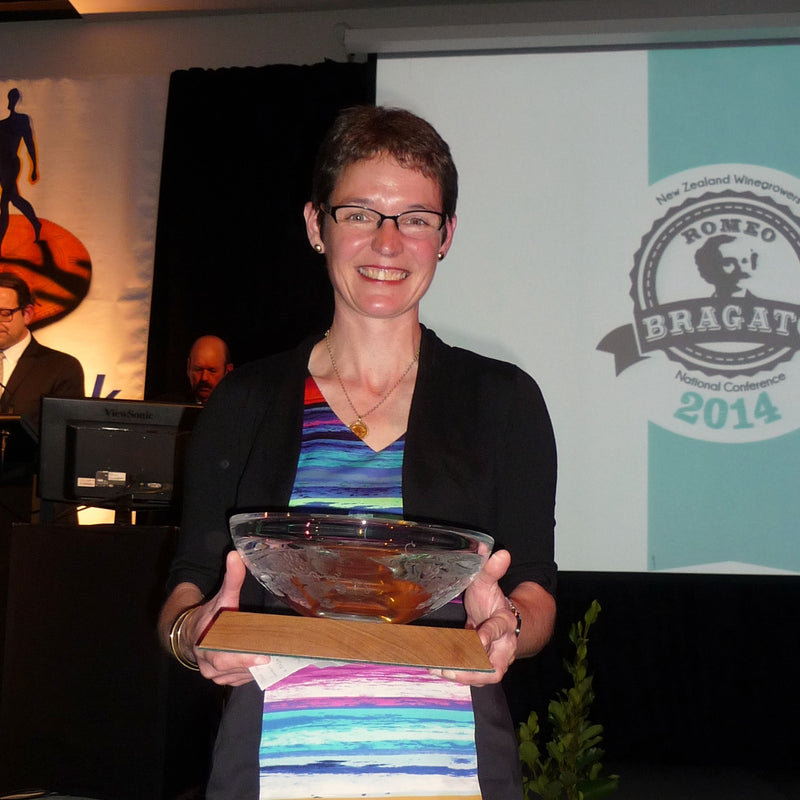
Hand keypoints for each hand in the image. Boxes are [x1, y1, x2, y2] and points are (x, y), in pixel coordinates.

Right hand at [183, 551, 270, 685]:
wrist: (191, 634)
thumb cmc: (210, 615)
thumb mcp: (221, 597)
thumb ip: (231, 579)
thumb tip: (235, 555)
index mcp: (206, 646)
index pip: (225, 657)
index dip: (243, 658)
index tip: (263, 656)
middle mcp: (210, 666)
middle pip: (239, 669)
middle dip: (259, 661)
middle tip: (281, 652)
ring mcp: (218, 676)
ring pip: (244, 676)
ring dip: (260, 667)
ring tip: (280, 654)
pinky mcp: (226, 680)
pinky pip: (244, 679)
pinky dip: (257, 671)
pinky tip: (269, 660)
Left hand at [429, 548, 518, 686]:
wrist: (501, 620)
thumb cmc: (491, 601)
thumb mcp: (487, 583)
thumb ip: (491, 570)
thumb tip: (500, 552)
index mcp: (506, 622)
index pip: (499, 629)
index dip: (488, 635)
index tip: (476, 638)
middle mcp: (504, 646)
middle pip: (496, 667)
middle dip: (474, 670)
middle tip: (450, 667)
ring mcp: (496, 660)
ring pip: (484, 676)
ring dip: (462, 675)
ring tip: (438, 669)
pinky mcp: (484, 668)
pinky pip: (473, 676)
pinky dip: (456, 674)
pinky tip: (436, 668)